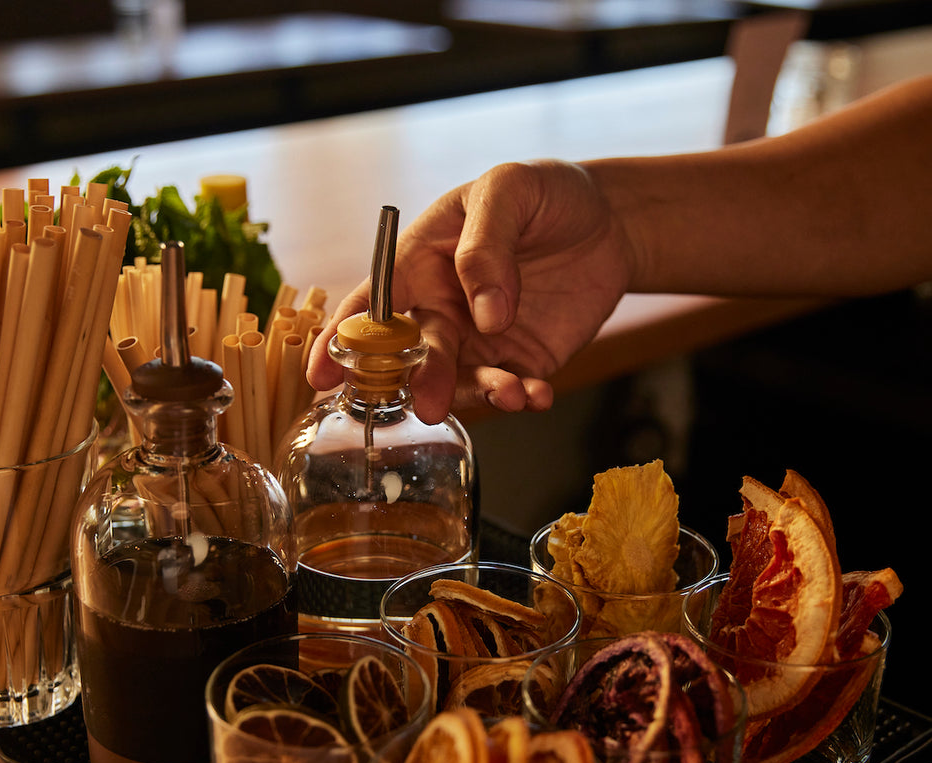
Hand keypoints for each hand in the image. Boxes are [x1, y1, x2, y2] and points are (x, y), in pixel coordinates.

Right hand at [307, 159, 633, 423]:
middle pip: (414, 352)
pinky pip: (510, 388)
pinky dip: (522, 397)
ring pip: (459, 380)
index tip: (324, 375)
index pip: (370, 304)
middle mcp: (440, 307)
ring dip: (478, 395)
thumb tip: (485, 316)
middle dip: (419, 379)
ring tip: (512, 392)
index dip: (342, 340)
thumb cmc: (542, 193)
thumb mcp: (508, 191)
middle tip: (431, 402)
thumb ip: (486, 246)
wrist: (607, 220)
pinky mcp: (519, 359)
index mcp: (418, 262)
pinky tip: (538, 393)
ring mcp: (478, 339)